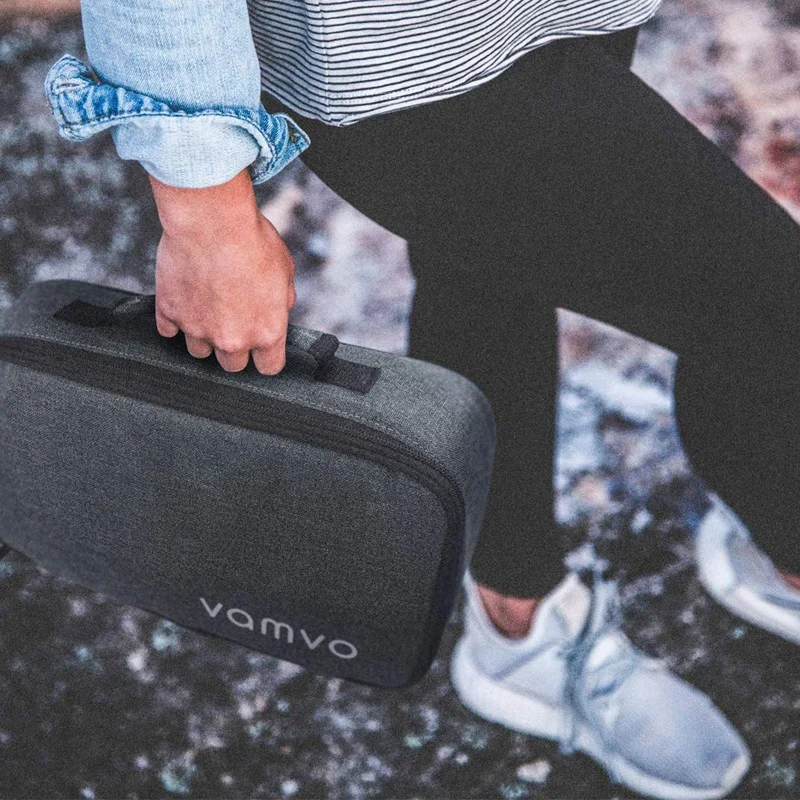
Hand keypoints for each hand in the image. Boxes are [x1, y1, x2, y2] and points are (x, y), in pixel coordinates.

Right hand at [147, 167, 296, 374]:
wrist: (212, 221)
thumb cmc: (252, 241)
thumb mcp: (285, 271)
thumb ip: (283, 300)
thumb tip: (279, 309)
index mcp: (266, 332)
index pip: (269, 368)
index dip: (266, 358)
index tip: (262, 348)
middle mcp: (232, 339)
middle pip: (232, 365)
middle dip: (234, 348)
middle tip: (233, 321)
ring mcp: (198, 329)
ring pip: (199, 352)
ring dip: (204, 337)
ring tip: (208, 308)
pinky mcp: (170, 313)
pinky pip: (169, 330)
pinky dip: (175, 319)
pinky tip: (184, 301)